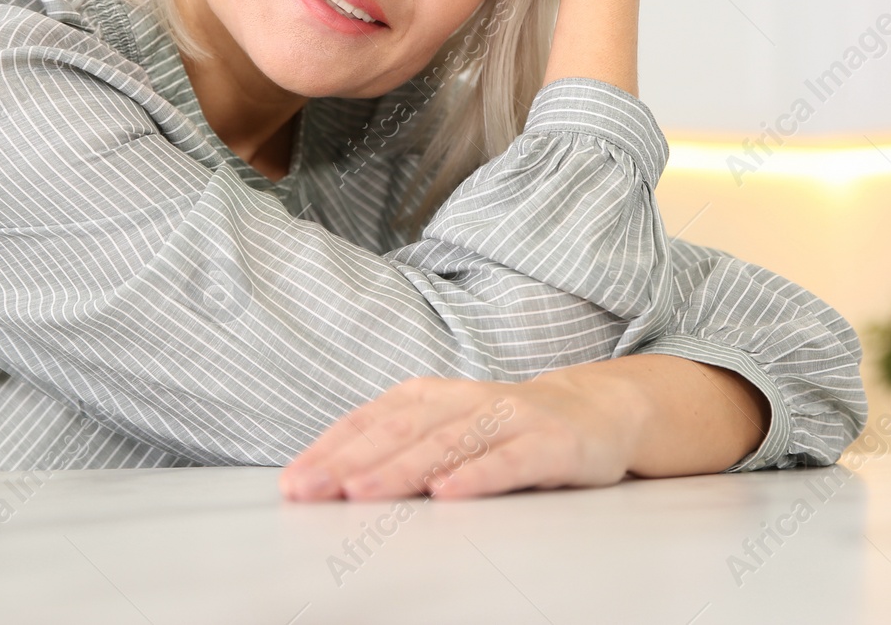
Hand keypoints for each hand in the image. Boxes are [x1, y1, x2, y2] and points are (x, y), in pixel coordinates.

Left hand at [278, 370, 647, 501]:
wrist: (596, 411)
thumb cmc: (508, 428)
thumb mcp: (451, 429)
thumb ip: (403, 447)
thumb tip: (334, 481)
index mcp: (433, 396)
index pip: (372, 420)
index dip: (330, 448)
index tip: (294, 480)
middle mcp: (466, 400)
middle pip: (400, 431)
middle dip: (348, 462)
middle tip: (308, 490)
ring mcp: (509, 418)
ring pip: (447, 444)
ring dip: (400, 469)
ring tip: (360, 494)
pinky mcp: (550, 443)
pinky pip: (508, 461)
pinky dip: (476, 475)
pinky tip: (447, 493)